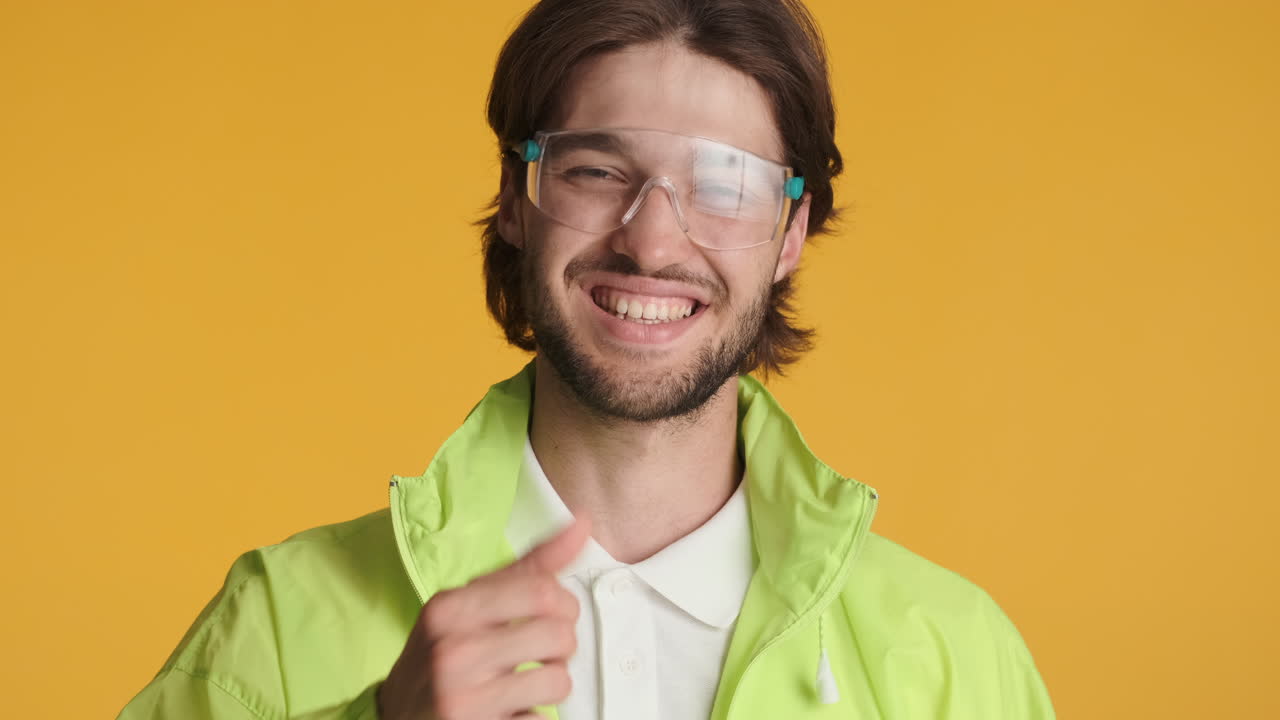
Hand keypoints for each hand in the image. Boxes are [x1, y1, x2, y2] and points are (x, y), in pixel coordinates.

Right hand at [377, 516, 590, 718]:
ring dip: (553, 682)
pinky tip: (511, 709)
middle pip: (558, 634)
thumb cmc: (443, 652)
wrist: (396, 716)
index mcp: (450, 608)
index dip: (563, 603)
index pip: (541, 590)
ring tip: (527, 681)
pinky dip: (534, 716)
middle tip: (543, 650)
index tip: (554, 612)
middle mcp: (453, 649)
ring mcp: (462, 697)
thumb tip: (582, 522)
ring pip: (558, 680)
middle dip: (562, 645)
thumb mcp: (469, 603)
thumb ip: (528, 567)